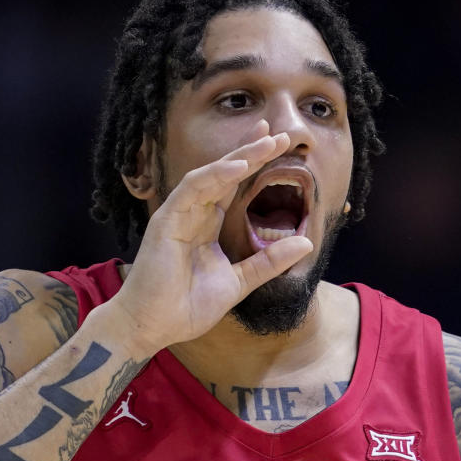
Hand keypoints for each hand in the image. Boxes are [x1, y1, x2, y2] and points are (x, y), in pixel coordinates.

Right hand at [110, 120, 313, 352]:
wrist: (154, 327)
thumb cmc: (187, 307)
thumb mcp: (240, 282)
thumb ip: (269, 262)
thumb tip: (306, 243)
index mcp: (207, 226)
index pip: (234, 186)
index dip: (254, 164)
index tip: (279, 146)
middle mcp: (193, 214)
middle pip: (224, 173)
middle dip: (251, 150)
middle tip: (279, 133)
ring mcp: (178, 214)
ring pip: (210, 175)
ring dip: (239, 156)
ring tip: (267, 142)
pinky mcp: (166, 220)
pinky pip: (193, 189)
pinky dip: (216, 175)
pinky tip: (239, 166)